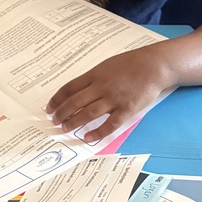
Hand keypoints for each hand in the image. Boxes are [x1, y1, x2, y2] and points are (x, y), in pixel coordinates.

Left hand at [46, 45, 171, 142]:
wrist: (152, 66)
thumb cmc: (129, 64)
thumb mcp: (105, 66)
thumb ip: (92, 78)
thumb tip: (78, 90)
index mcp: (94, 75)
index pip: (69, 88)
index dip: (57, 99)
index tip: (49, 108)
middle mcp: (100, 87)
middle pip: (75, 102)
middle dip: (62, 113)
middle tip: (54, 121)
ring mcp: (113, 99)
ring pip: (89, 113)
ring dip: (74, 122)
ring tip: (64, 129)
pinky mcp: (127, 109)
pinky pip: (110, 124)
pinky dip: (98, 132)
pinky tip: (88, 137)